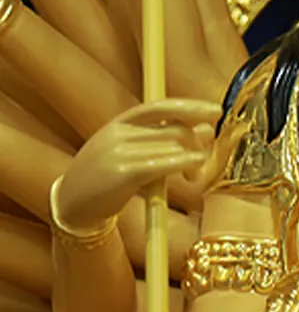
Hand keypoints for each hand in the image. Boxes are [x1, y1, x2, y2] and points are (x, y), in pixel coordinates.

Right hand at [56, 99, 220, 231]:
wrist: (69, 205)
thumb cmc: (106, 177)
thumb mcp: (131, 151)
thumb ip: (163, 138)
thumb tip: (206, 128)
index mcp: (120, 122)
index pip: (162, 106)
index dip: (191, 106)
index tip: (216, 111)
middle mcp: (119, 133)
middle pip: (173, 128)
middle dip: (196, 142)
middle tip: (203, 159)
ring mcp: (118, 152)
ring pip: (172, 146)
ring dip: (193, 158)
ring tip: (195, 175)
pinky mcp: (122, 174)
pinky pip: (162, 163)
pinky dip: (184, 162)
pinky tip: (196, 168)